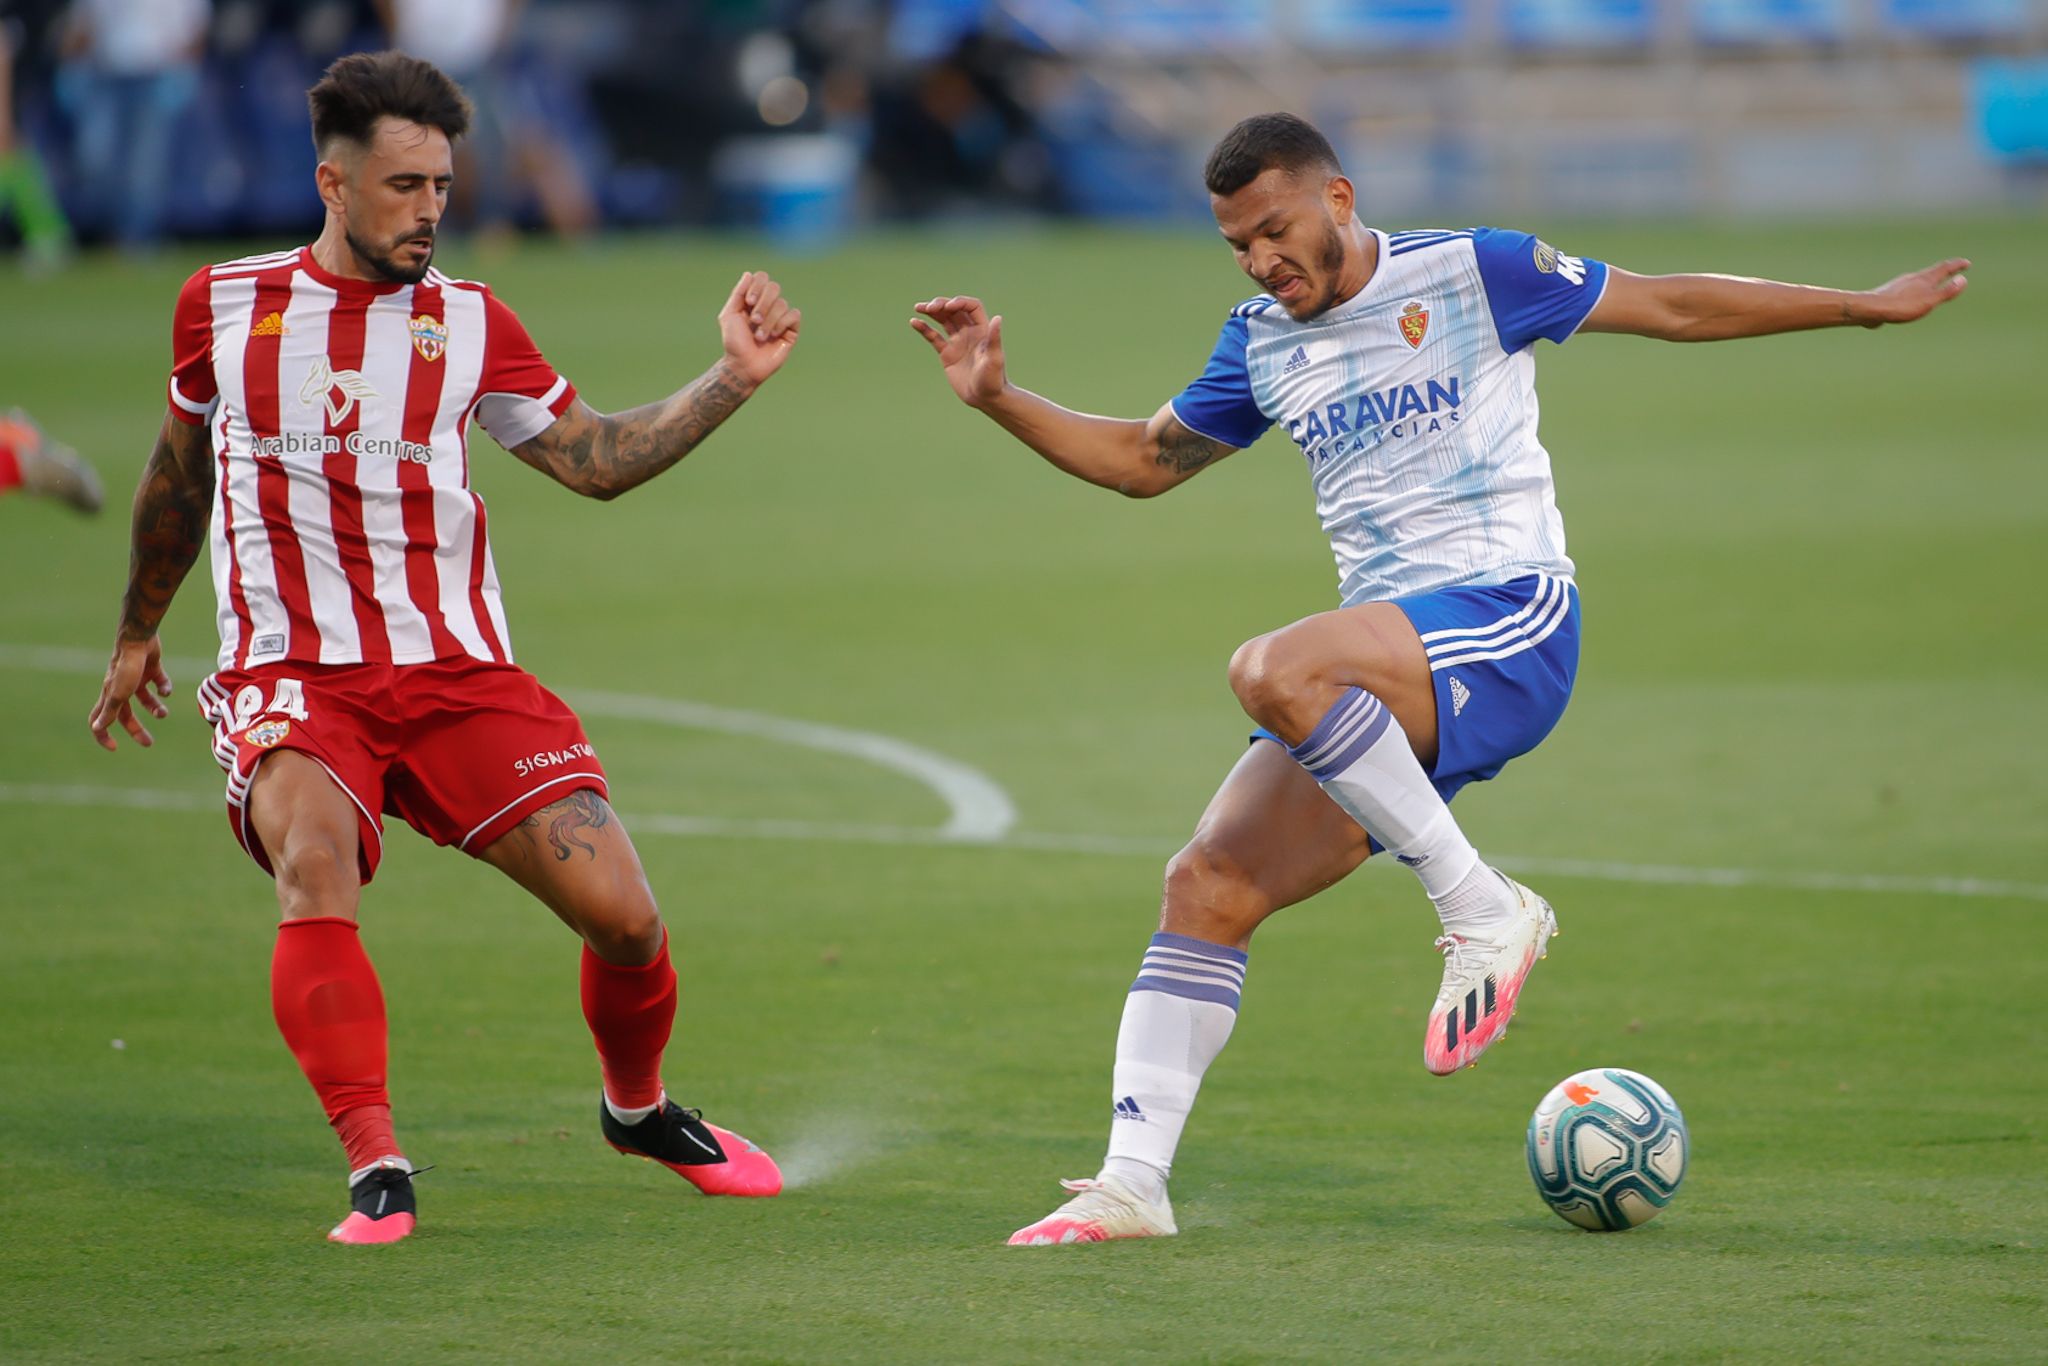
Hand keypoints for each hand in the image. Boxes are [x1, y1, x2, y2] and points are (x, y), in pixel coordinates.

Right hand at [88, 634, 172, 750]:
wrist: (139, 638)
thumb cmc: (127, 666)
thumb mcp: (119, 692)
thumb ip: (110, 711)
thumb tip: (98, 728)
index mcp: (110, 695)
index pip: (98, 719)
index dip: (103, 735)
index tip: (114, 747)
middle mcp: (121, 688)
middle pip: (126, 714)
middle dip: (136, 730)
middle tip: (148, 743)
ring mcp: (136, 678)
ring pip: (145, 700)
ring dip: (155, 709)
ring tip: (163, 713)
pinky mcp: (151, 668)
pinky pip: (159, 683)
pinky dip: (164, 688)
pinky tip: (166, 690)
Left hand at [717, 271, 801, 387]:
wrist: (744, 365)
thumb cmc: (734, 342)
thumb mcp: (729, 315)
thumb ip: (738, 294)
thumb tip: (748, 274)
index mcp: (753, 299)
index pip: (762, 278)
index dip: (757, 286)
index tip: (748, 302)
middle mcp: (768, 306)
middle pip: (774, 287)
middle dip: (763, 303)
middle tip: (753, 320)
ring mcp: (780, 317)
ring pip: (782, 303)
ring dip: (768, 320)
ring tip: (759, 337)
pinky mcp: (791, 330)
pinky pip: (793, 315)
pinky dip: (782, 324)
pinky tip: (774, 335)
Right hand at [909, 296, 1007, 407]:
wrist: (984, 398)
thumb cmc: (993, 380)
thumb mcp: (995, 359)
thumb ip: (994, 338)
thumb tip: (997, 318)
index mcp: (982, 330)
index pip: (971, 306)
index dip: (960, 302)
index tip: (948, 306)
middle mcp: (969, 332)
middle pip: (954, 310)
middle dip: (941, 304)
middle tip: (929, 307)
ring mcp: (957, 342)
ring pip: (943, 320)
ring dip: (931, 311)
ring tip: (918, 307)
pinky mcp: (947, 353)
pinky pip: (934, 337)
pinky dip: (924, 328)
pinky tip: (914, 322)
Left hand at [1855, 258, 1968, 326]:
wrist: (1869, 309)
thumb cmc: (1900, 307)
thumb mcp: (1929, 301)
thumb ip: (1946, 292)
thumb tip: (1963, 280)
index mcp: (1924, 279)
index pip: (1944, 269)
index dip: (1957, 266)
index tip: (1966, 263)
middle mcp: (1912, 278)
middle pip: (1932, 271)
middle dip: (1944, 270)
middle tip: (1953, 268)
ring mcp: (1900, 285)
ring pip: (1918, 279)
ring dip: (1929, 278)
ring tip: (1933, 280)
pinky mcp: (1889, 293)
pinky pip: (1907, 289)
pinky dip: (1915, 288)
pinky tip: (1909, 294)